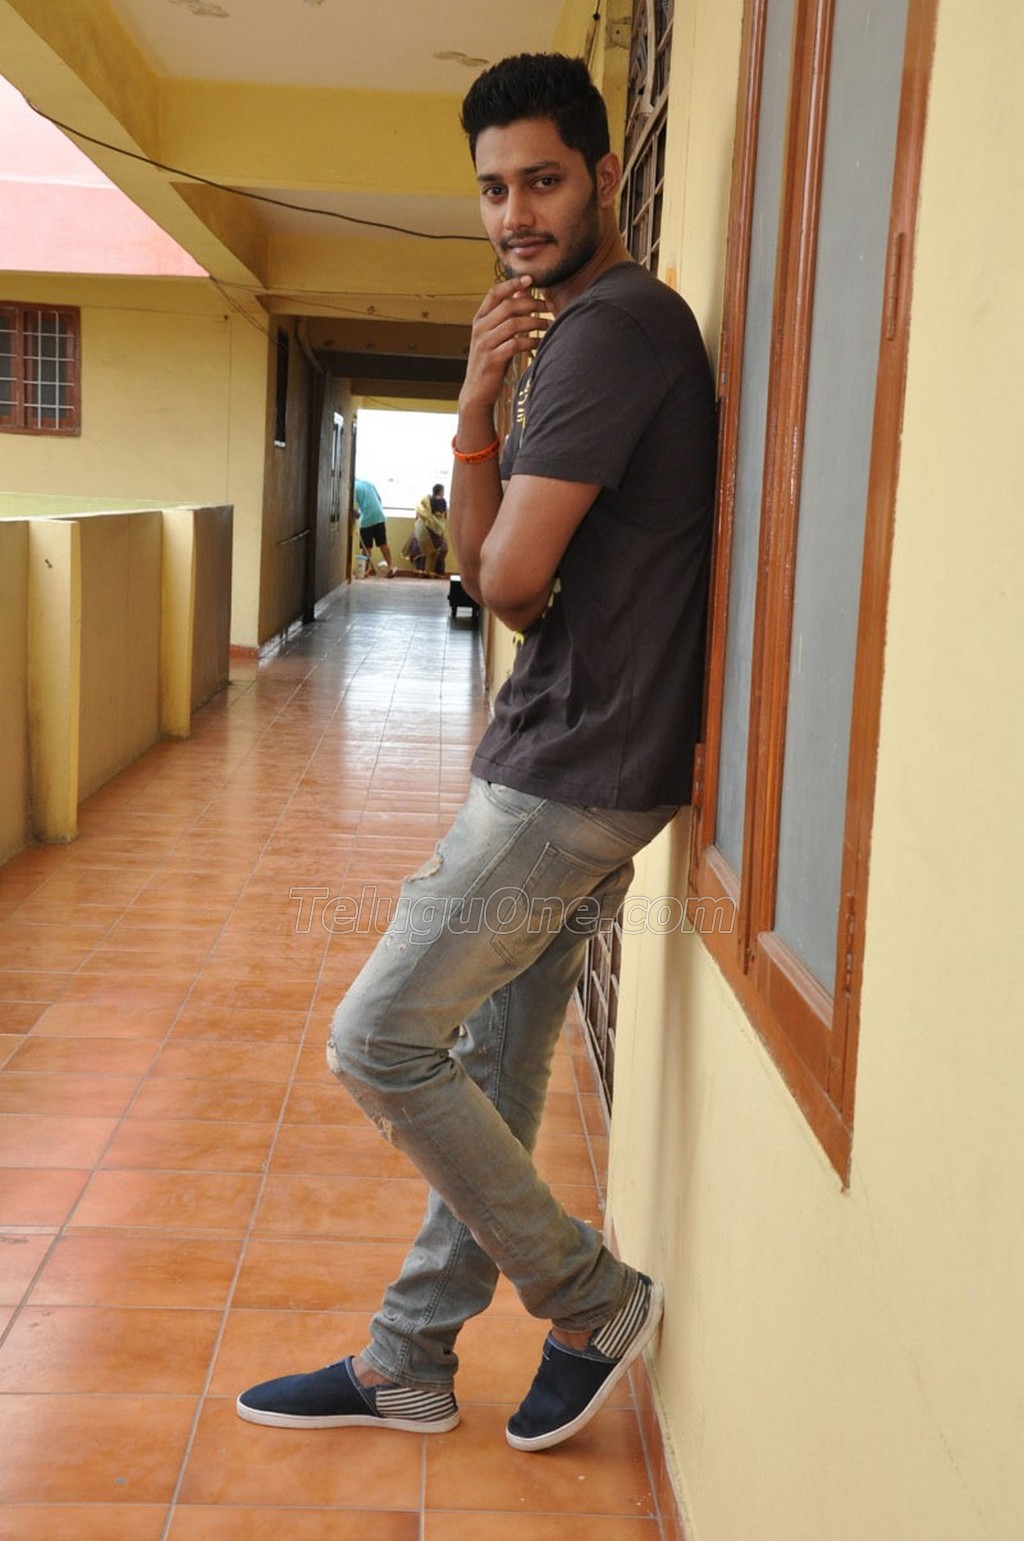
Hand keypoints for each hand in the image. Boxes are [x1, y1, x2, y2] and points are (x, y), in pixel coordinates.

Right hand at [460, 274, 549, 415]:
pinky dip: (531, 341)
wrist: (477, 391)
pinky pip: (516, 344)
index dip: (512, 284)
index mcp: (479, 319)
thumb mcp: (494, 336)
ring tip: (548, 325)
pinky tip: (541, 342)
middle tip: (550, 308)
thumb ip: (504, 316)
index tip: (531, 279)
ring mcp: (485, 344)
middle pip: (509, 306)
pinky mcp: (493, 359)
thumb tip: (522, 293)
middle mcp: (480, 329)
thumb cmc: (491, 361)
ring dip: (535, 323)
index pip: (494, 293)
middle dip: (533, 304)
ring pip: (514, 324)